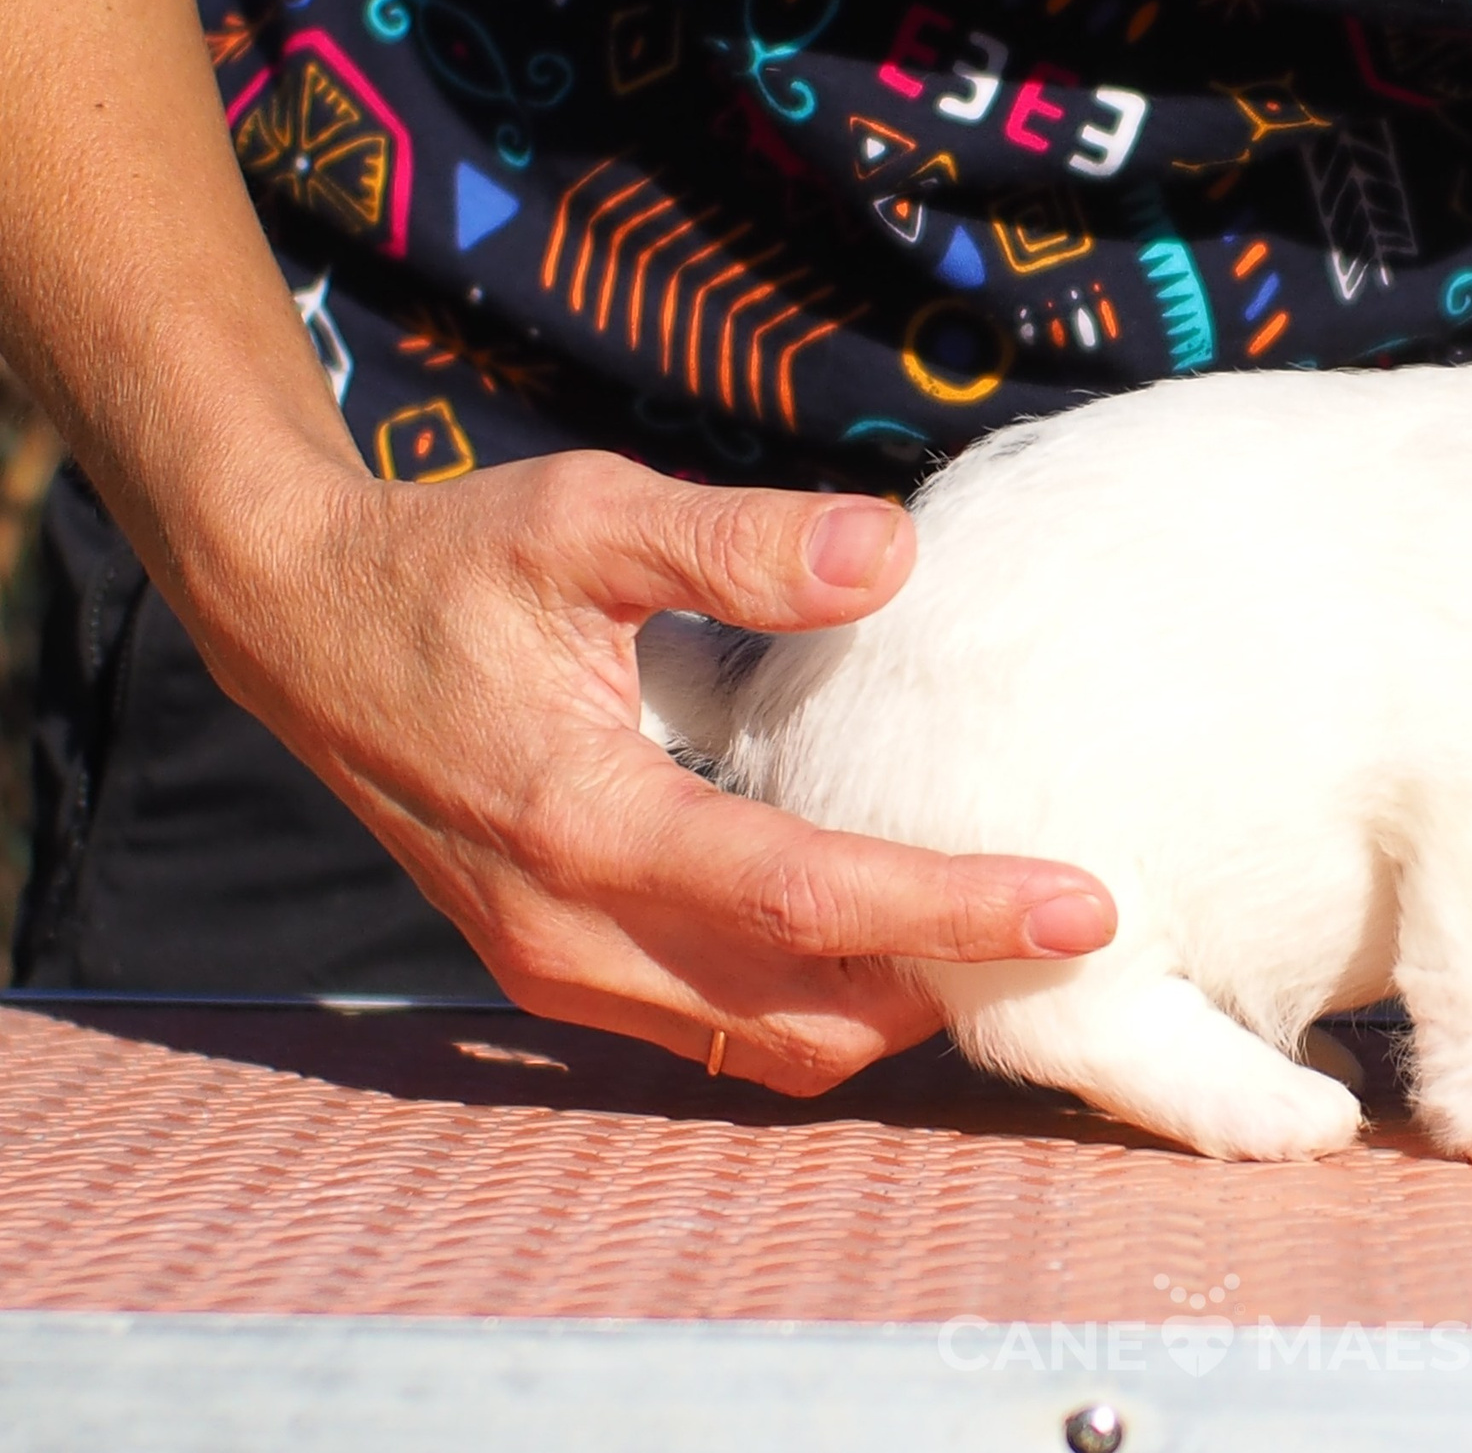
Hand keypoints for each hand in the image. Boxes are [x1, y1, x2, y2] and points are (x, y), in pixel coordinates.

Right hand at [170, 450, 1117, 1095]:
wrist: (300, 626)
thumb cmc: (449, 563)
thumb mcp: (585, 518)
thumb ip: (735, 543)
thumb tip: (893, 555)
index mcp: (579, 816)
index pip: (804, 896)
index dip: (952, 909)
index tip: (1079, 907)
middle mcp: (566, 927)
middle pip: (804, 1010)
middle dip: (948, 984)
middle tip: (1069, 928)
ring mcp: (554, 967)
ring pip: (764, 1046)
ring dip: (886, 1010)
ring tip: (996, 935)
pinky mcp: (552, 973)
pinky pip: (713, 1032)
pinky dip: (813, 1007)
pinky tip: (881, 937)